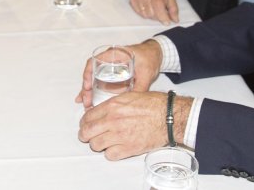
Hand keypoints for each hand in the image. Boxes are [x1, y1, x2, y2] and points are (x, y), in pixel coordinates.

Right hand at [77, 39, 162, 106]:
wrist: (156, 54)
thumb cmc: (150, 57)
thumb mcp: (146, 73)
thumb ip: (140, 87)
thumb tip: (133, 102)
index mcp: (114, 54)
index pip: (94, 62)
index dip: (88, 74)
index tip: (87, 87)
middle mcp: (109, 60)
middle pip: (92, 72)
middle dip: (86, 87)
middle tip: (85, 101)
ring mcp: (110, 66)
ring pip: (95, 78)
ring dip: (89, 90)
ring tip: (85, 103)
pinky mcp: (114, 73)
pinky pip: (101, 80)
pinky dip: (96, 90)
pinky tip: (92, 99)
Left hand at [77, 91, 191, 159]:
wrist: (169, 116)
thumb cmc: (154, 104)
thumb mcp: (130, 96)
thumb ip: (113, 104)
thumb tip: (102, 110)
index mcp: (112, 106)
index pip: (88, 116)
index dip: (84, 122)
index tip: (86, 124)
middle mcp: (113, 121)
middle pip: (87, 132)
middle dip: (84, 135)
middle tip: (87, 136)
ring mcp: (120, 136)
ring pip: (96, 145)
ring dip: (97, 144)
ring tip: (103, 142)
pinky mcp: (129, 148)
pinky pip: (110, 155)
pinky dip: (110, 153)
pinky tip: (114, 148)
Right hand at [129, 0, 178, 23]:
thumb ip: (174, 9)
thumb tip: (175, 20)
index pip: (159, 9)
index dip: (163, 18)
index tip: (167, 21)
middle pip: (152, 14)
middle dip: (158, 16)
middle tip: (161, 11)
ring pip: (145, 15)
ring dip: (151, 15)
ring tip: (154, 8)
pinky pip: (138, 12)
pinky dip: (144, 13)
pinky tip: (148, 7)